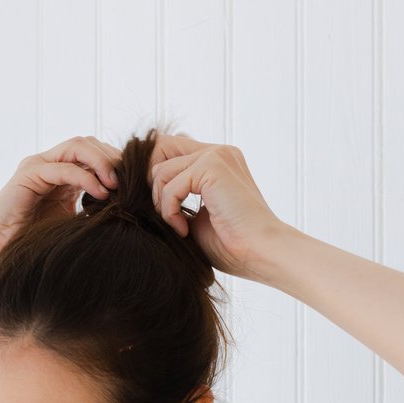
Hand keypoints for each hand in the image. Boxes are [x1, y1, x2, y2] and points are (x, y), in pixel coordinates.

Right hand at [0, 135, 122, 276]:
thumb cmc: (34, 248)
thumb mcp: (74, 226)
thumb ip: (94, 212)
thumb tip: (130, 211)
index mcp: (62, 176)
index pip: (94, 154)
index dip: (117, 163)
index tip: (136, 182)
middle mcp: (49, 166)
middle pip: (88, 143)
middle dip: (112, 158)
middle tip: (130, 180)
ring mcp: (38, 167)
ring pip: (78, 146)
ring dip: (102, 162)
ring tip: (116, 184)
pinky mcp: (27, 175)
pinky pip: (62, 167)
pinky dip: (85, 177)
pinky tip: (100, 193)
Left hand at [148, 133, 283, 279]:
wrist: (261, 253)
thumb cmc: (233, 246)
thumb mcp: (196, 218)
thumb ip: (176, 199)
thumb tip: (142, 195)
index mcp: (218, 161)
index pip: (170, 151)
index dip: (156, 179)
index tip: (163, 213)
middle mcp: (218, 152)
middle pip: (159, 149)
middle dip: (153, 186)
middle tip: (167, 217)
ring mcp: (216, 156)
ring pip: (160, 170)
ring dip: (162, 205)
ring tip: (181, 228)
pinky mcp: (212, 167)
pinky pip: (169, 185)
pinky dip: (169, 211)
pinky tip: (184, 229)